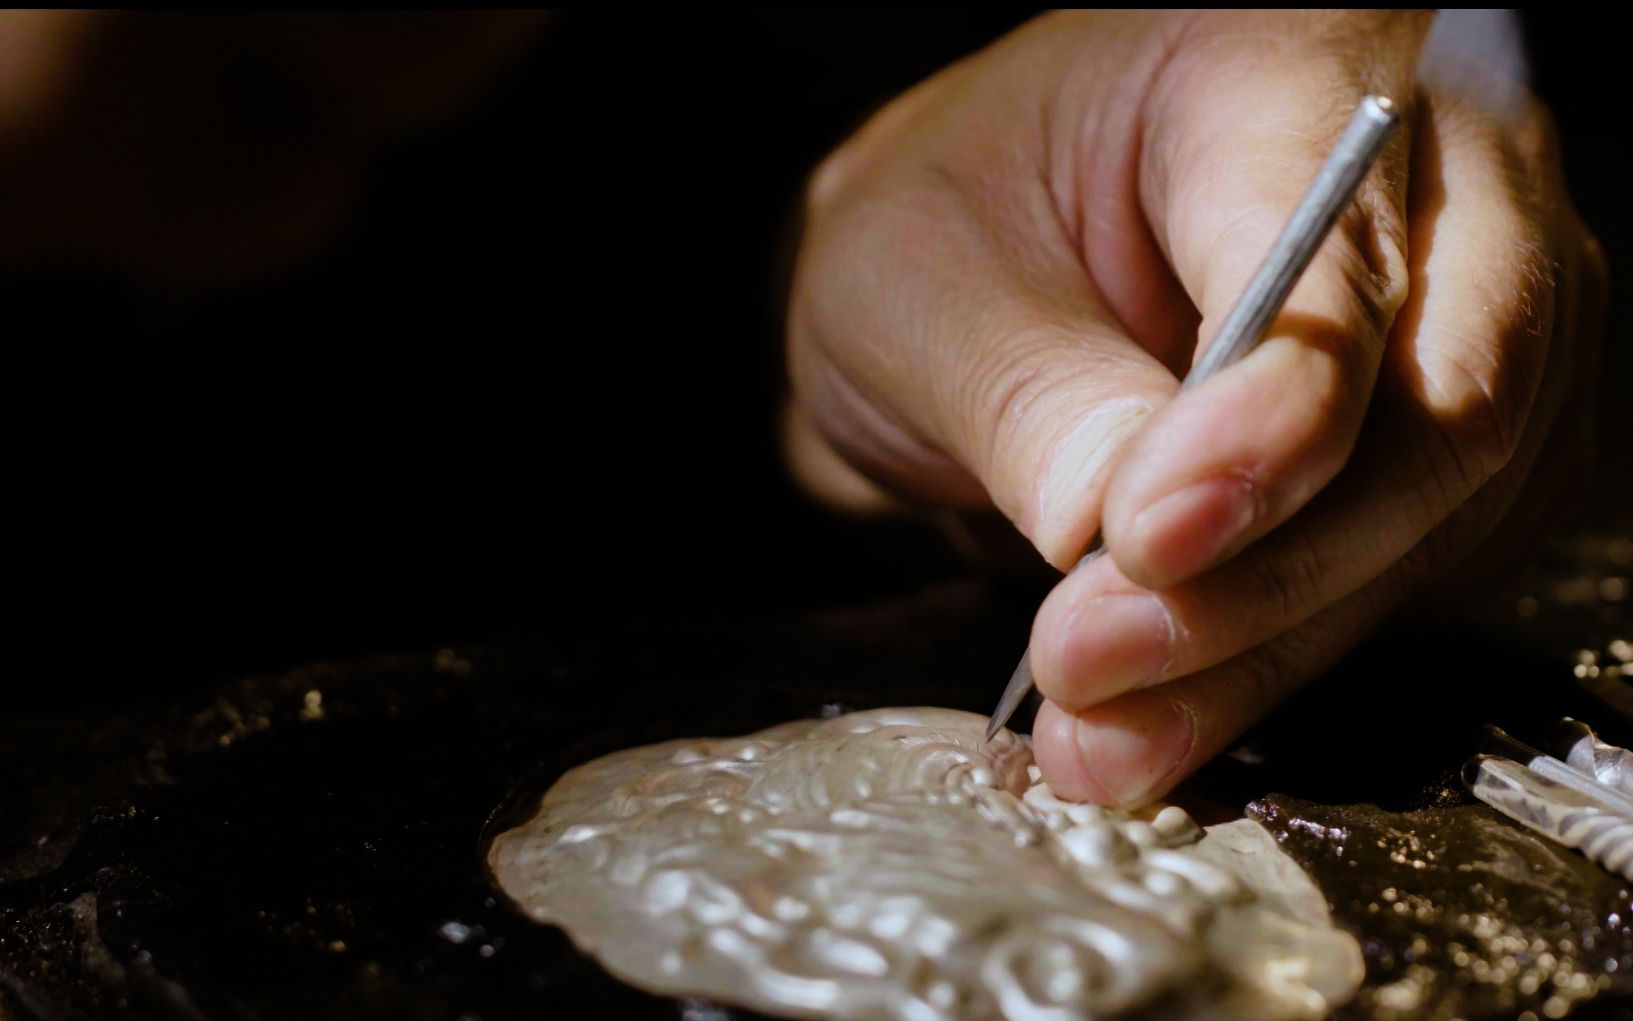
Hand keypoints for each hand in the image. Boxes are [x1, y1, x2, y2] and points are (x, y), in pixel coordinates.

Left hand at [784, 10, 1605, 804]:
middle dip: (1268, 572)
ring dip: (1266, 651)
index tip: (1141, 538)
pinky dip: (1278, 664)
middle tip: (1091, 658)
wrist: (973, 259)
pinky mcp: (1436, 450)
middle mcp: (1419, 192)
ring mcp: (1453, 325)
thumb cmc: (950, 224)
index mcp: (1275, 76)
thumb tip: (1113, 533)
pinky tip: (1166, 715)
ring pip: (1432, 523)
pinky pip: (1405, 579)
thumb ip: (1025, 390)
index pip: (1337, 263)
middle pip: (1438, 409)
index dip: (1262, 424)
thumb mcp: (918, 281)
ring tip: (1101, 736)